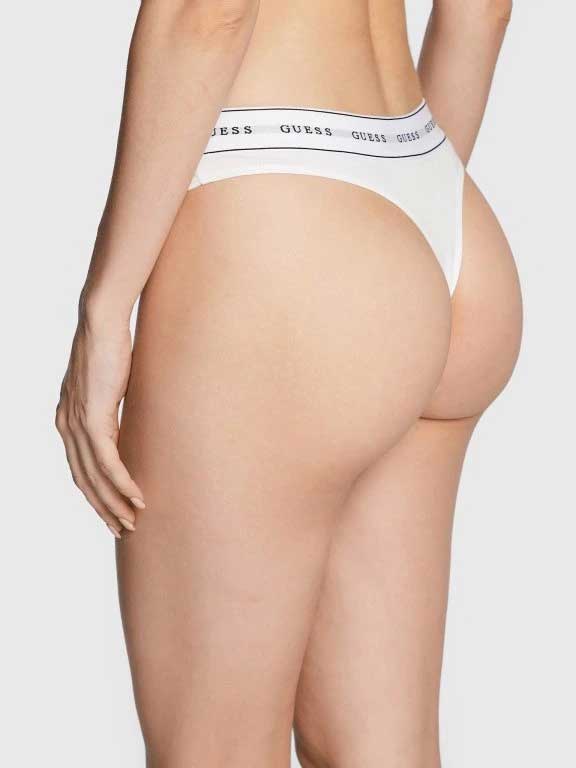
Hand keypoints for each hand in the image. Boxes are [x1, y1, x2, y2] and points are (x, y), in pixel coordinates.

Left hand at [56, 314, 144, 537]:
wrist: (100, 321)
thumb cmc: (109, 346)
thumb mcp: (109, 385)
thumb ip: (111, 407)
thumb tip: (129, 421)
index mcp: (66, 419)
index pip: (79, 468)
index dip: (95, 494)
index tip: (112, 512)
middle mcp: (66, 425)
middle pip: (83, 479)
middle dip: (103, 508)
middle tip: (122, 529)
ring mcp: (76, 423)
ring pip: (94, 476)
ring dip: (114, 502)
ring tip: (132, 521)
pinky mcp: (92, 417)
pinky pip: (107, 461)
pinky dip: (122, 483)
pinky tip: (137, 497)